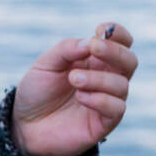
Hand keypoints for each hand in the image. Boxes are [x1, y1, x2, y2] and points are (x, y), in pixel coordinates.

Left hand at [11, 22, 136, 155]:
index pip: (122, 42)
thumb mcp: (46, 64)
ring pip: (122, 85)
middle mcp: (106, 78)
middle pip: (130, 61)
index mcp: (96, 60)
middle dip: (115, 51)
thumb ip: (67, 49)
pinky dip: (101, 99)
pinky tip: (80, 97)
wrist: (25, 125)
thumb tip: (90, 42)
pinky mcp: (104, 123)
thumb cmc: (38, 91)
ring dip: (99, 78)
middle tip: (93, 48)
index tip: (100, 30)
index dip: (118, 33)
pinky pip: (117, 109)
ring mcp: (107, 101)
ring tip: (74, 79)